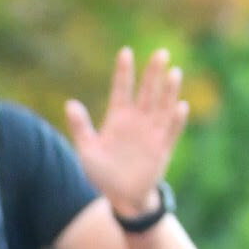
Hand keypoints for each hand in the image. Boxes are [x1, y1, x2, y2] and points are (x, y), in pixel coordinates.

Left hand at [64, 47, 187, 217]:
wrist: (121, 196)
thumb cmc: (102, 172)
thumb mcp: (86, 151)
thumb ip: (80, 127)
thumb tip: (69, 103)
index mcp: (117, 117)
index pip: (122, 89)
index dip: (123, 72)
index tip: (125, 52)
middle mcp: (137, 120)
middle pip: (147, 91)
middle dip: (153, 73)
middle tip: (161, 53)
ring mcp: (151, 132)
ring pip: (162, 106)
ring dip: (168, 91)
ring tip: (173, 72)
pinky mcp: (162, 147)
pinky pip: (171, 131)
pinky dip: (175, 120)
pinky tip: (179, 106)